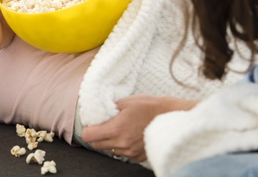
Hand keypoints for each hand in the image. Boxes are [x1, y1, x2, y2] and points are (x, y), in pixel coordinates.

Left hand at [81, 94, 196, 161]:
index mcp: (116, 129)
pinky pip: (122, 153)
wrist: (170, 116)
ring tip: (119, 128)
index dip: (88, 128)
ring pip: (108, 150)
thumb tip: (97, 112)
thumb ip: (108, 108)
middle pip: (96, 145)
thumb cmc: (148, 106)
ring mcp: (130, 152)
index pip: (88, 136)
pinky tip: (129, 134)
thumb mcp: (125, 101)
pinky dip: (121, 145)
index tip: (92, 123)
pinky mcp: (137, 156)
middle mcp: (121, 143)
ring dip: (109, 141)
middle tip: (105, 124)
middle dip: (97, 135)